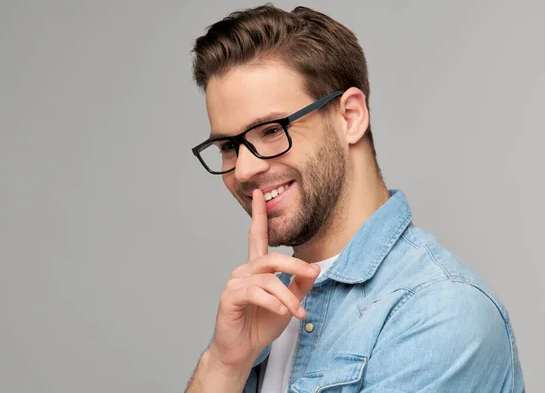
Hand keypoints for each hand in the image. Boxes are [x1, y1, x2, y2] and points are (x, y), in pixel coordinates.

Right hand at [208, 189, 319, 368]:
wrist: (242, 350)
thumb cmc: (261, 325)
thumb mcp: (288, 303)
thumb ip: (299, 285)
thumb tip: (314, 269)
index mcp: (256, 268)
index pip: (257, 236)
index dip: (258, 214)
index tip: (258, 193)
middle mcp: (244, 270)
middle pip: (272, 258)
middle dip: (295, 265)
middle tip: (313, 274)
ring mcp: (235, 282)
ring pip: (268, 278)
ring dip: (288, 295)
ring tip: (298, 312)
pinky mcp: (230, 296)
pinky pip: (256, 292)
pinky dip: (273, 302)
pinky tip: (282, 312)